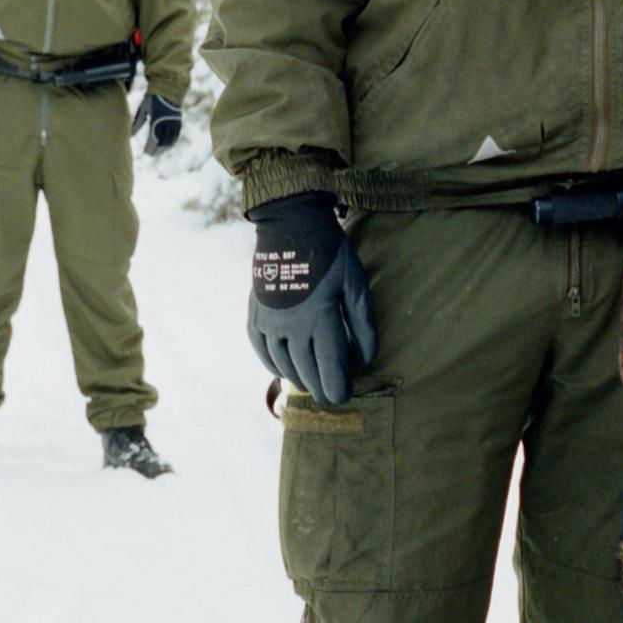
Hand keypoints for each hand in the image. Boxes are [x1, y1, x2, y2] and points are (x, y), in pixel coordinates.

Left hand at [134, 90, 182, 151]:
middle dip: (156, 150)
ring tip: (157, 153)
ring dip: (164, 148)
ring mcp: (174, 123)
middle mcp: (167, 123)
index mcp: (157, 119)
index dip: (150, 147)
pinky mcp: (178, 122)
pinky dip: (171, 143)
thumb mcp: (143, 108)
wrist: (169, 88)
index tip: (145, 152)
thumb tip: (130, 135)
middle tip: (150, 155)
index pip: (154, 138)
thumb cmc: (153, 97)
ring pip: (170, 141)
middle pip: (162, 142)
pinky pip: (175, 136)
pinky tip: (166, 147)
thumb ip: (138, 122)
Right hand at [248, 192, 377, 406]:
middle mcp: (291, 326)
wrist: (290, 224)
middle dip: (319, 387)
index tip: (343, 398)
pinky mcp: (255, 313)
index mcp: (319, 318)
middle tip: (329, 397)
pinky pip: (261, 349)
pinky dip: (272, 364)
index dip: (337, 385)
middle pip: (306, 369)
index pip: (329, 365)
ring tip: (310, 385)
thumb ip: (362, 323)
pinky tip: (282, 371)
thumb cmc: (330, 253)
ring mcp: (269, 321)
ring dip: (297, 378)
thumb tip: (366, 358)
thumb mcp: (355, 283)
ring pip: (283, 363)